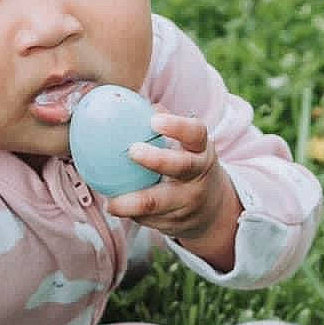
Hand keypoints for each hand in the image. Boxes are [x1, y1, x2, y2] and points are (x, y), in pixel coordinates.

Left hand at [105, 109, 240, 263]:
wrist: (211, 209)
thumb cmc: (187, 164)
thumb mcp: (187, 145)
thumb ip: (164, 125)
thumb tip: (128, 100)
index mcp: (200, 151)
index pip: (195, 133)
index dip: (177, 126)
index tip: (154, 119)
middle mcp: (198, 176)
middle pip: (181, 166)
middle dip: (156, 159)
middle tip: (131, 150)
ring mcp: (188, 202)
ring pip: (159, 203)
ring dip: (132, 203)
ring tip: (111, 203)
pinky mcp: (176, 224)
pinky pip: (149, 219)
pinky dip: (131, 213)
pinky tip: (114, 207)